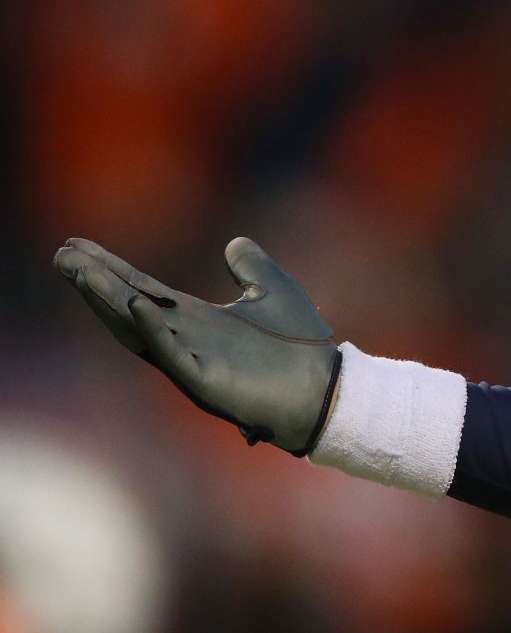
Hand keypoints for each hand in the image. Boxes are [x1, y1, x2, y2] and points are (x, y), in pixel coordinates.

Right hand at [54, 236, 341, 455]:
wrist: (327, 389)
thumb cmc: (302, 345)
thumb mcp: (274, 290)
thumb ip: (251, 267)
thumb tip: (234, 242)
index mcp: (197, 320)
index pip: (143, 289)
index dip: (111, 268)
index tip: (79, 245)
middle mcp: (186, 339)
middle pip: (129, 305)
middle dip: (96, 281)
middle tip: (61, 254)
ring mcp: (192, 360)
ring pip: (139, 328)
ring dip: (110, 301)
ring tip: (81, 272)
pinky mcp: (206, 381)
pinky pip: (173, 354)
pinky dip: (153, 330)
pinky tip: (136, 304)